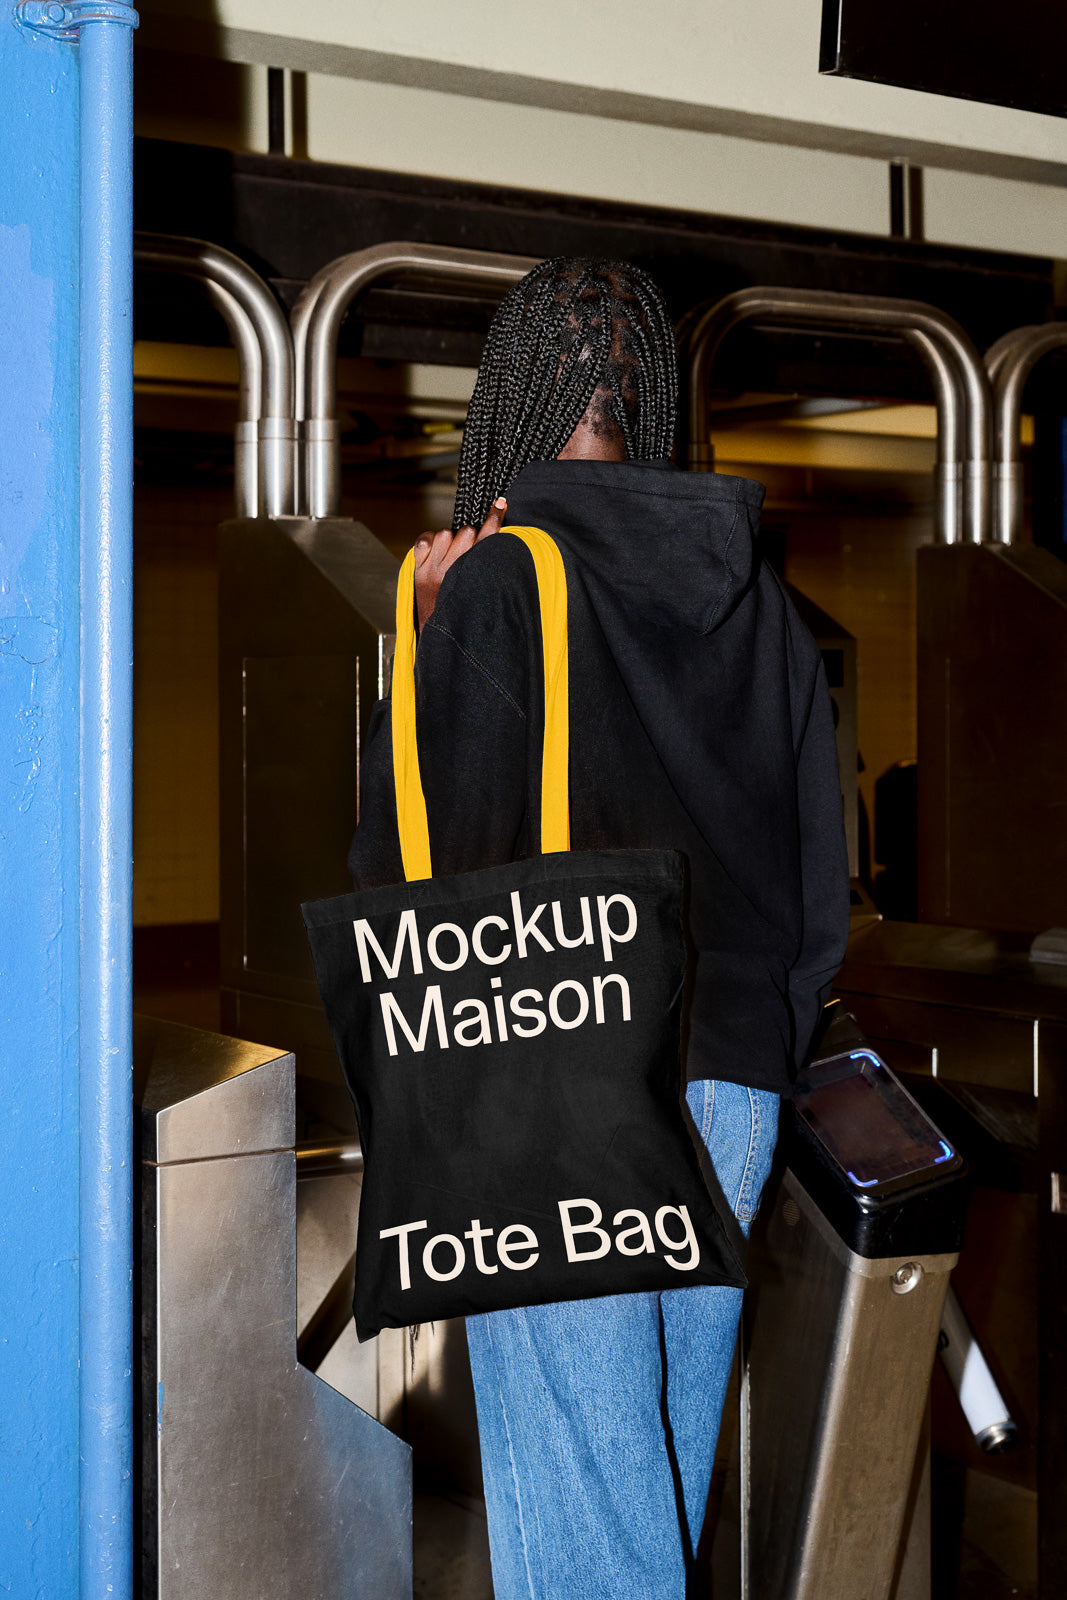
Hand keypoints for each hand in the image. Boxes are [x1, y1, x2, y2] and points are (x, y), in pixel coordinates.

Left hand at [413, 497, 506, 632]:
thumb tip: (493, 534)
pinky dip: (429, 541)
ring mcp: (433, 572)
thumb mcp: (483, 589)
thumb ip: (489, 563)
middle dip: (468, 537)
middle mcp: (453, 573)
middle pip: (466, 533)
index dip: (494, 519)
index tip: (500, 503)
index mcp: (474, 577)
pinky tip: (434, 551)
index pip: (487, 541)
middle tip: (467, 552)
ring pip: (445, 533)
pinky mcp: (418, 571)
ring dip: (449, 539)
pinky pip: (423, 540)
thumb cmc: (466, 610)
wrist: (441, 635)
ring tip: (450, 554)